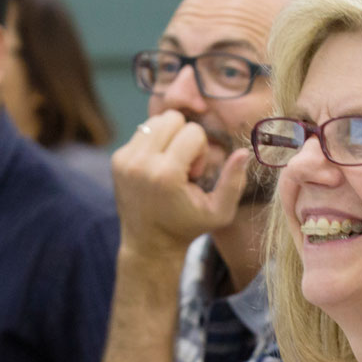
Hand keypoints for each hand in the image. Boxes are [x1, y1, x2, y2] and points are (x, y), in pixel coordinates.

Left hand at [111, 111, 250, 254]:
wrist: (149, 243)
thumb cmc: (188, 226)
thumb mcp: (219, 212)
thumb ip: (234, 182)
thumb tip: (245, 152)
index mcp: (166, 175)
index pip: (193, 132)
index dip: (201, 150)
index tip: (194, 175)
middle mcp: (141, 163)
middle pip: (172, 118)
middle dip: (184, 137)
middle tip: (182, 167)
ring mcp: (125, 159)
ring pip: (156, 120)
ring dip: (169, 137)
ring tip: (170, 166)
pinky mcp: (117, 158)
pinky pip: (143, 131)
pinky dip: (155, 143)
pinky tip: (157, 167)